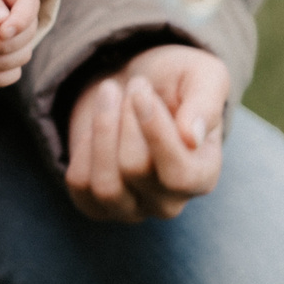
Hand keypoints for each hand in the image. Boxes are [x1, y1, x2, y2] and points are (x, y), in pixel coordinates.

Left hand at [62, 43, 229, 221]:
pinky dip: (82, 147)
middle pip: (135, 169)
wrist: (135, 86)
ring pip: (106, 186)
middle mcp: (169, 201)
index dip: (155, 132)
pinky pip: (79, 185)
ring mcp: (132, 208)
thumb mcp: (202, 76)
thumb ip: (205, 103)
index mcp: (203, 175)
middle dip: (125, 117)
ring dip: (102, 129)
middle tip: (134, 84)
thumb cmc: (176, 81)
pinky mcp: (97, 203)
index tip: (140, 91)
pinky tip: (97, 125)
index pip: (178, 175)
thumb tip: (191, 138)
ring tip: (110, 93)